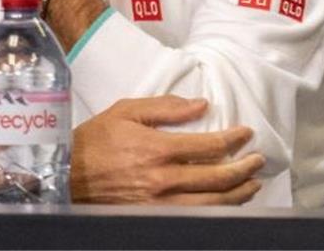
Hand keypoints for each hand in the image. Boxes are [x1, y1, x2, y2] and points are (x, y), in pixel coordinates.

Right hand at [71, 96, 263, 204]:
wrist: (66, 175)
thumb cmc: (95, 141)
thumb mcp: (125, 111)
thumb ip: (165, 107)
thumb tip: (200, 105)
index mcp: (158, 149)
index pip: (209, 146)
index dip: (234, 139)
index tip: (246, 134)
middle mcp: (163, 180)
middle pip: (218, 177)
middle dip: (244, 168)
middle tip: (257, 160)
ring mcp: (160, 204)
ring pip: (213, 204)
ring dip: (238, 194)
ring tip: (252, 184)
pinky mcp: (155, 218)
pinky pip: (196, 218)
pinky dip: (218, 211)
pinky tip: (227, 203)